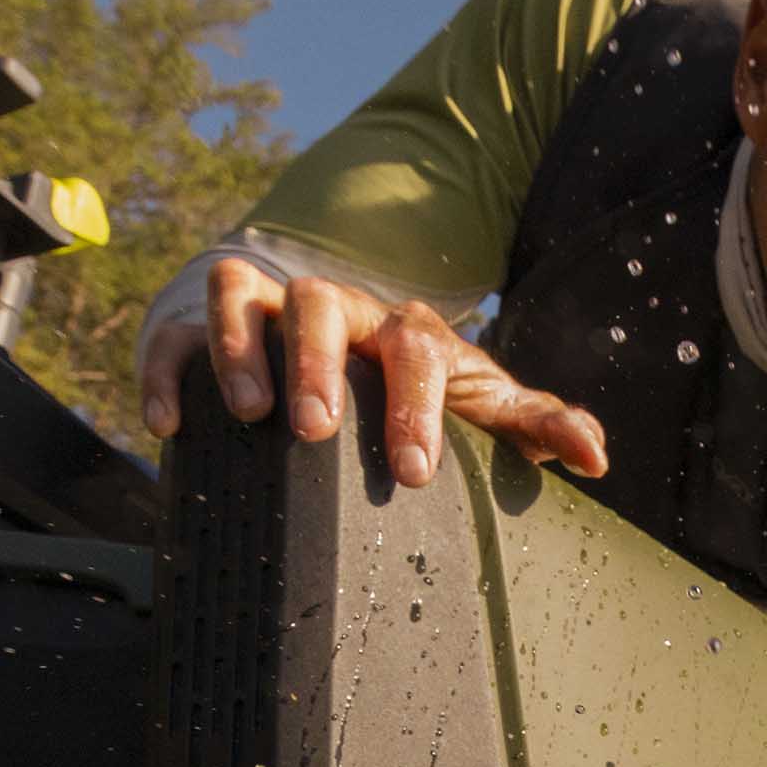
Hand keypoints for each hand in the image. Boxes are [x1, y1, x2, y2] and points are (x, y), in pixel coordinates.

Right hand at [139, 256, 606, 486]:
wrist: (328, 335)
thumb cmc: (409, 384)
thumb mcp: (475, 402)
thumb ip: (532, 424)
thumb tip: (597, 457)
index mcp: (401, 330)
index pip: (415, 348)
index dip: (415, 405)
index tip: (412, 472)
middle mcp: (333, 309)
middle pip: (324, 306)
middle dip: (319, 364)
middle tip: (318, 432)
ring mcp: (264, 309)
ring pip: (245, 294)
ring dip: (242, 348)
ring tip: (247, 416)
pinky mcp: (202, 324)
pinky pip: (177, 332)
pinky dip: (169, 370)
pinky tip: (169, 424)